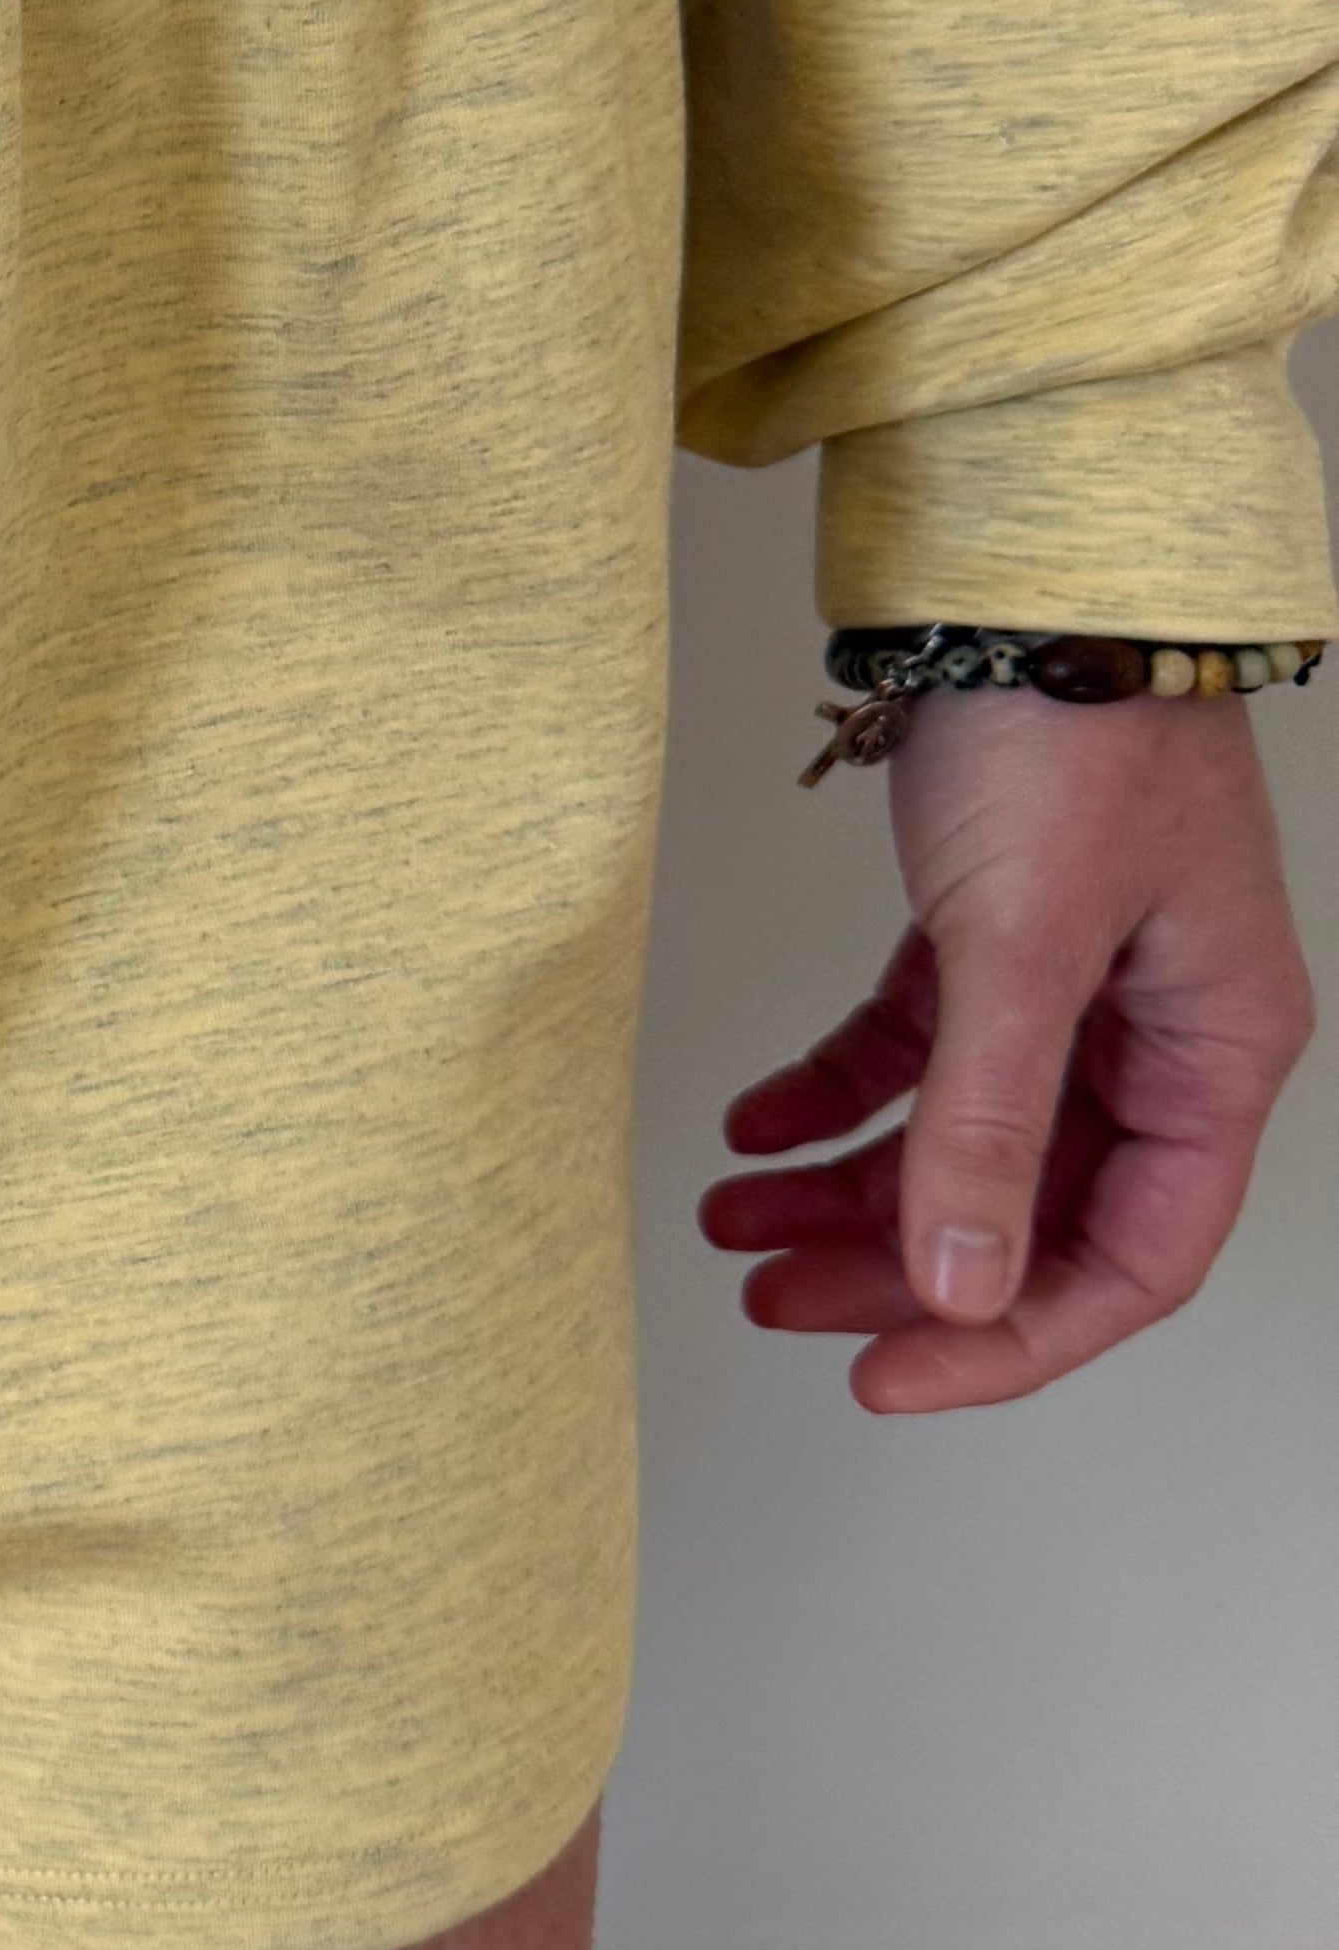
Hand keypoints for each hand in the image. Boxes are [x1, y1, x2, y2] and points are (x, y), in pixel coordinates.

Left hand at [701, 688, 1312, 1408]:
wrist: (1026, 573)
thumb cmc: (1066, 729)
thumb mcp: (1018, 945)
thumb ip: (982, 1124)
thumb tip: (955, 1286)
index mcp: (1213, 1053)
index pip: (1133, 1257)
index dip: (1010, 1337)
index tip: (886, 1376)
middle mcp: (1159, 1034)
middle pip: (1034, 1210)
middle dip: (901, 1268)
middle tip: (777, 1304)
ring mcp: (1080, 985)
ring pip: (964, 1141)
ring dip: (851, 1193)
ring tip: (736, 1223)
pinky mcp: (998, 934)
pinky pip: (918, 1055)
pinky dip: (836, 1096)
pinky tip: (755, 1124)